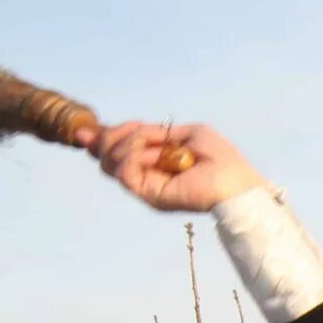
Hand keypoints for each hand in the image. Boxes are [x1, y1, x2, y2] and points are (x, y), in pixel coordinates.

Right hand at [81, 121, 268, 212]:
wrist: (234, 180)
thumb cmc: (217, 156)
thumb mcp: (180, 133)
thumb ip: (150, 132)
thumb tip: (121, 129)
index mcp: (153, 158)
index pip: (116, 147)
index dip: (104, 135)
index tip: (89, 128)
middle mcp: (145, 173)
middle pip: (107, 155)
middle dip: (112, 137)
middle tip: (136, 132)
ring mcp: (145, 185)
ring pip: (112, 162)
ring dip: (128, 144)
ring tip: (154, 145)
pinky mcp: (149, 195)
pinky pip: (124, 173)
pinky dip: (132, 157)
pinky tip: (152, 155)